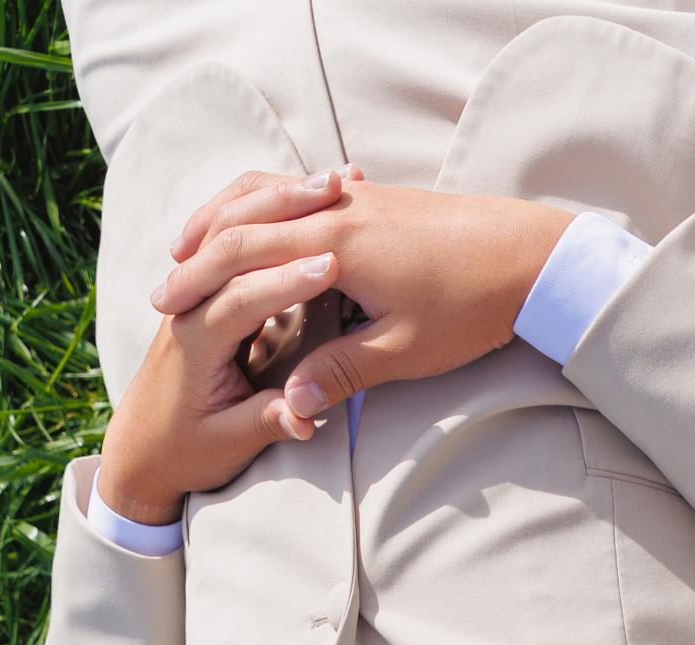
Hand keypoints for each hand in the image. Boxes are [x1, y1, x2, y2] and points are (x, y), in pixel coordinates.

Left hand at [96, 170, 364, 523]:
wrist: (138, 454)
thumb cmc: (180, 454)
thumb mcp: (225, 446)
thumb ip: (267, 423)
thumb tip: (306, 417)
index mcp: (193, 341)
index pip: (241, 296)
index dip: (286, 279)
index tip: (332, 265)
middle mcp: (191, 308)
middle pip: (237, 246)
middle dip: (287, 218)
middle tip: (338, 194)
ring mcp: (200, 299)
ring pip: (238, 235)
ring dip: (284, 203)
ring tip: (333, 181)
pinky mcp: (213, 301)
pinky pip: (243, 247)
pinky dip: (277, 217)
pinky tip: (316, 196)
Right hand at [153, 171, 572, 422]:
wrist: (529, 256)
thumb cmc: (471, 308)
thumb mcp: (404, 353)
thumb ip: (342, 373)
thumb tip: (290, 404)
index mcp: (335, 249)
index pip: (244, 257)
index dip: (200, 282)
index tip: (165, 307)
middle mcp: (337, 212)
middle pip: (247, 219)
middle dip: (200, 250)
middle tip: (165, 281)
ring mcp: (356, 200)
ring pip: (270, 194)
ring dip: (229, 217)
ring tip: (197, 245)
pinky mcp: (375, 199)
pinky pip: (300, 190)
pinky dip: (267, 204)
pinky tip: (266, 225)